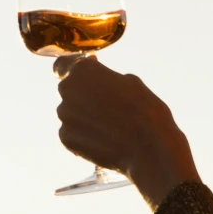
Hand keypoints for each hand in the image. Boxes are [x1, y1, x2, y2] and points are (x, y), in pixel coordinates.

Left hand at [54, 55, 199, 209]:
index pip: (63, 66)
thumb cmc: (146, 111)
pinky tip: (103, 141)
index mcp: (83, 70)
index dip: (71, 71)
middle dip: (82, 97)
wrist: (148, 147)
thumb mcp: (132, 83)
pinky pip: (71, 134)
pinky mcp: (65, 137)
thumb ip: (109, 79)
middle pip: (69, 91)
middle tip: (106, 108)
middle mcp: (67, 89)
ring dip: (84, 119)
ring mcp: (64, 114)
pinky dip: (83, 137)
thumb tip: (104, 82)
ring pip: (70, 114)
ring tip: (109, 128)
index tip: (84, 79)